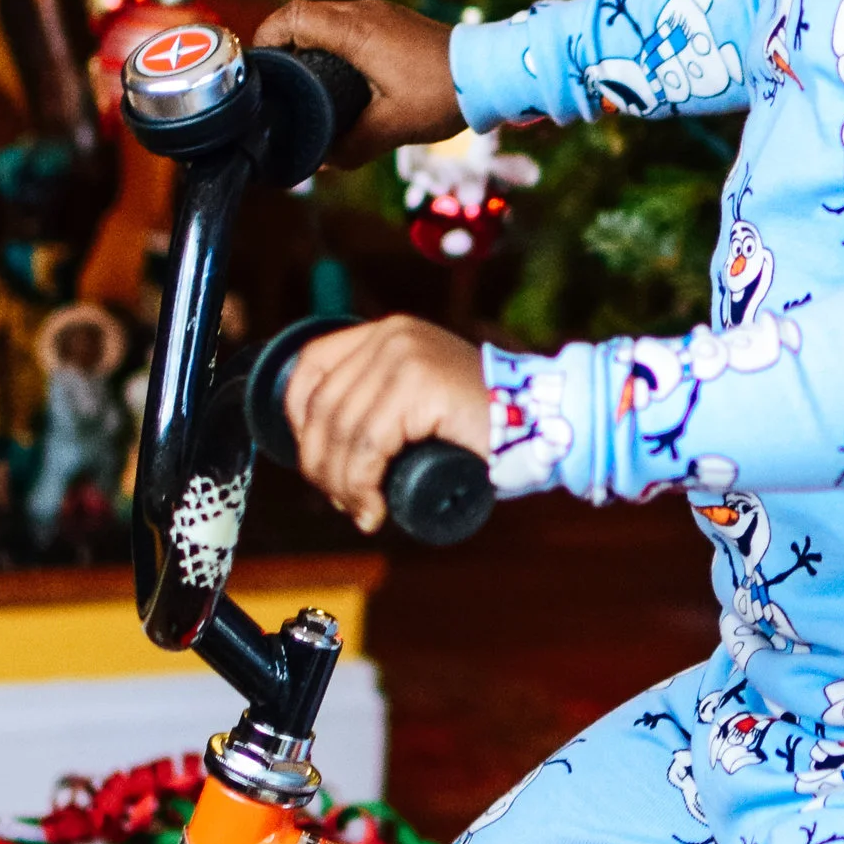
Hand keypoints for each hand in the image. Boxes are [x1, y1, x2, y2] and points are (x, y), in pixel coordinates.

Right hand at [251, 0, 463, 163]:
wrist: (490, 72)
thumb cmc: (442, 95)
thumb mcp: (393, 127)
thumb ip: (351, 145)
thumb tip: (322, 161)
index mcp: (355, 31)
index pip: (292, 17)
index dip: (267, 38)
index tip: (260, 69)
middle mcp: (362, 12)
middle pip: (303, 16)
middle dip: (283, 46)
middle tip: (277, 84)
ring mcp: (378, 13)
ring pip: (325, 20)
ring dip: (309, 46)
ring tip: (304, 85)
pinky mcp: (391, 21)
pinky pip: (347, 26)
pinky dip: (332, 46)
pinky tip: (338, 78)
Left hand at [283, 317, 489, 533]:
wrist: (546, 424)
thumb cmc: (483, 428)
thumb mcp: (420, 402)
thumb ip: (383, 405)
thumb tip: (326, 454)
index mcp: (387, 332)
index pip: (311, 365)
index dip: (297, 418)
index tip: (316, 459)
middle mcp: (391, 335)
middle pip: (322, 406)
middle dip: (321, 464)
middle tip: (342, 502)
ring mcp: (404, 355)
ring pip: (343, 431)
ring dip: (341, 484)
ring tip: (360, 512)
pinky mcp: (419, 384)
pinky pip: (368, 444)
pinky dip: (362, 485)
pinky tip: (374, 508)